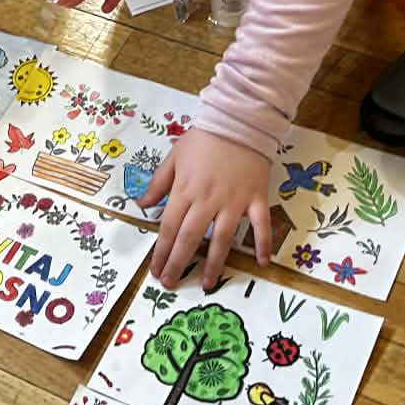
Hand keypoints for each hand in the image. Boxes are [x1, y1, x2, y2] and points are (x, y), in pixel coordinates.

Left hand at [144, 128, 270, 288]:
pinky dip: (263, 244)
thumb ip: (158, 183)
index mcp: (185, 190)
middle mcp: (208, 200)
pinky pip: (261, 225)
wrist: (239, 120)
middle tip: (171, 284)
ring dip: (214, 263)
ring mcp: (234, 201)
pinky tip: (261, 263)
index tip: (156, 271)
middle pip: (190, 238)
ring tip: (207, 283)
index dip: (161, 251)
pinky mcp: (256, 198)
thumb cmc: (204, 139)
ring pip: (223, 239)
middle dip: (178, 263)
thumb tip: (142, 204)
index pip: (168, 227)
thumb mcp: (174, 156)